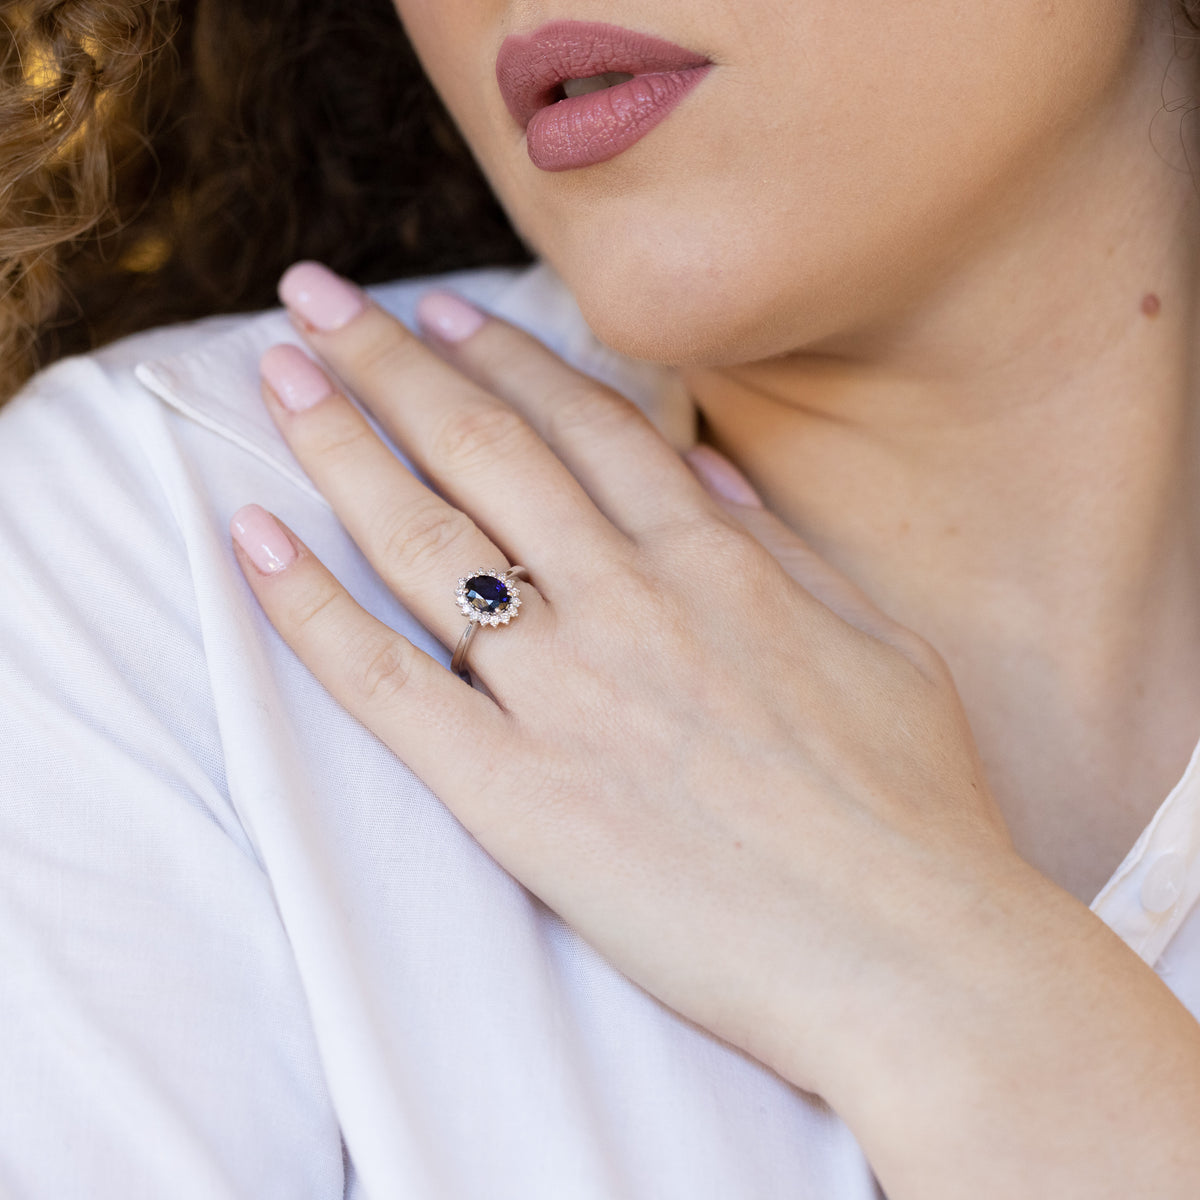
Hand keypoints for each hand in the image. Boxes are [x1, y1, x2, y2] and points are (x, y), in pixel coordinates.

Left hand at [231, 262, 1018, 1098]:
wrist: (912, 953)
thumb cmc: (915, 804)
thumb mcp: (880, 642)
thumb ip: (785, 554)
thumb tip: (713, 481)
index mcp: (716, 563)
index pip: (583, 425)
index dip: (501, 354)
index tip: (436, 311)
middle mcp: (628, 602)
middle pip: (485, 449)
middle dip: (390, 361)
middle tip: (315, 300)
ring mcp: (565, 694)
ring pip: (425, 540)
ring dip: (341, 445)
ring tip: (278, 377)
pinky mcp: (515, 794)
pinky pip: (386, 684)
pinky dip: (309, 608)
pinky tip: (252, 540)